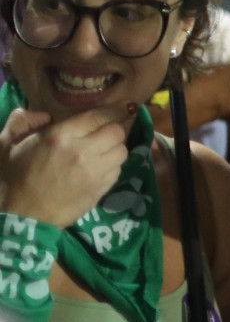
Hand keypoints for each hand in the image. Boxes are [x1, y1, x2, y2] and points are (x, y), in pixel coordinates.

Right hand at [0, 105, 133, 227]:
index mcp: (60, 137)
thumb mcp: (7, 145)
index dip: (115, 109)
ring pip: (122, 151)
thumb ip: (22, 122)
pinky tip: (98, 168)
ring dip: (114, 148)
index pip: (99, 116)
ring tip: (102, 151)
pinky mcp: (100, 190)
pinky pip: (118, 171)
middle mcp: (83, 152)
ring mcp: (94, 173)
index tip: (125, 105)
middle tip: (104, 132)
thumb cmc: (13, 178)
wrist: (21, 215)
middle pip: (117, 132)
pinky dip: (112, 166)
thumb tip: (44, 115)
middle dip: (113, 129)